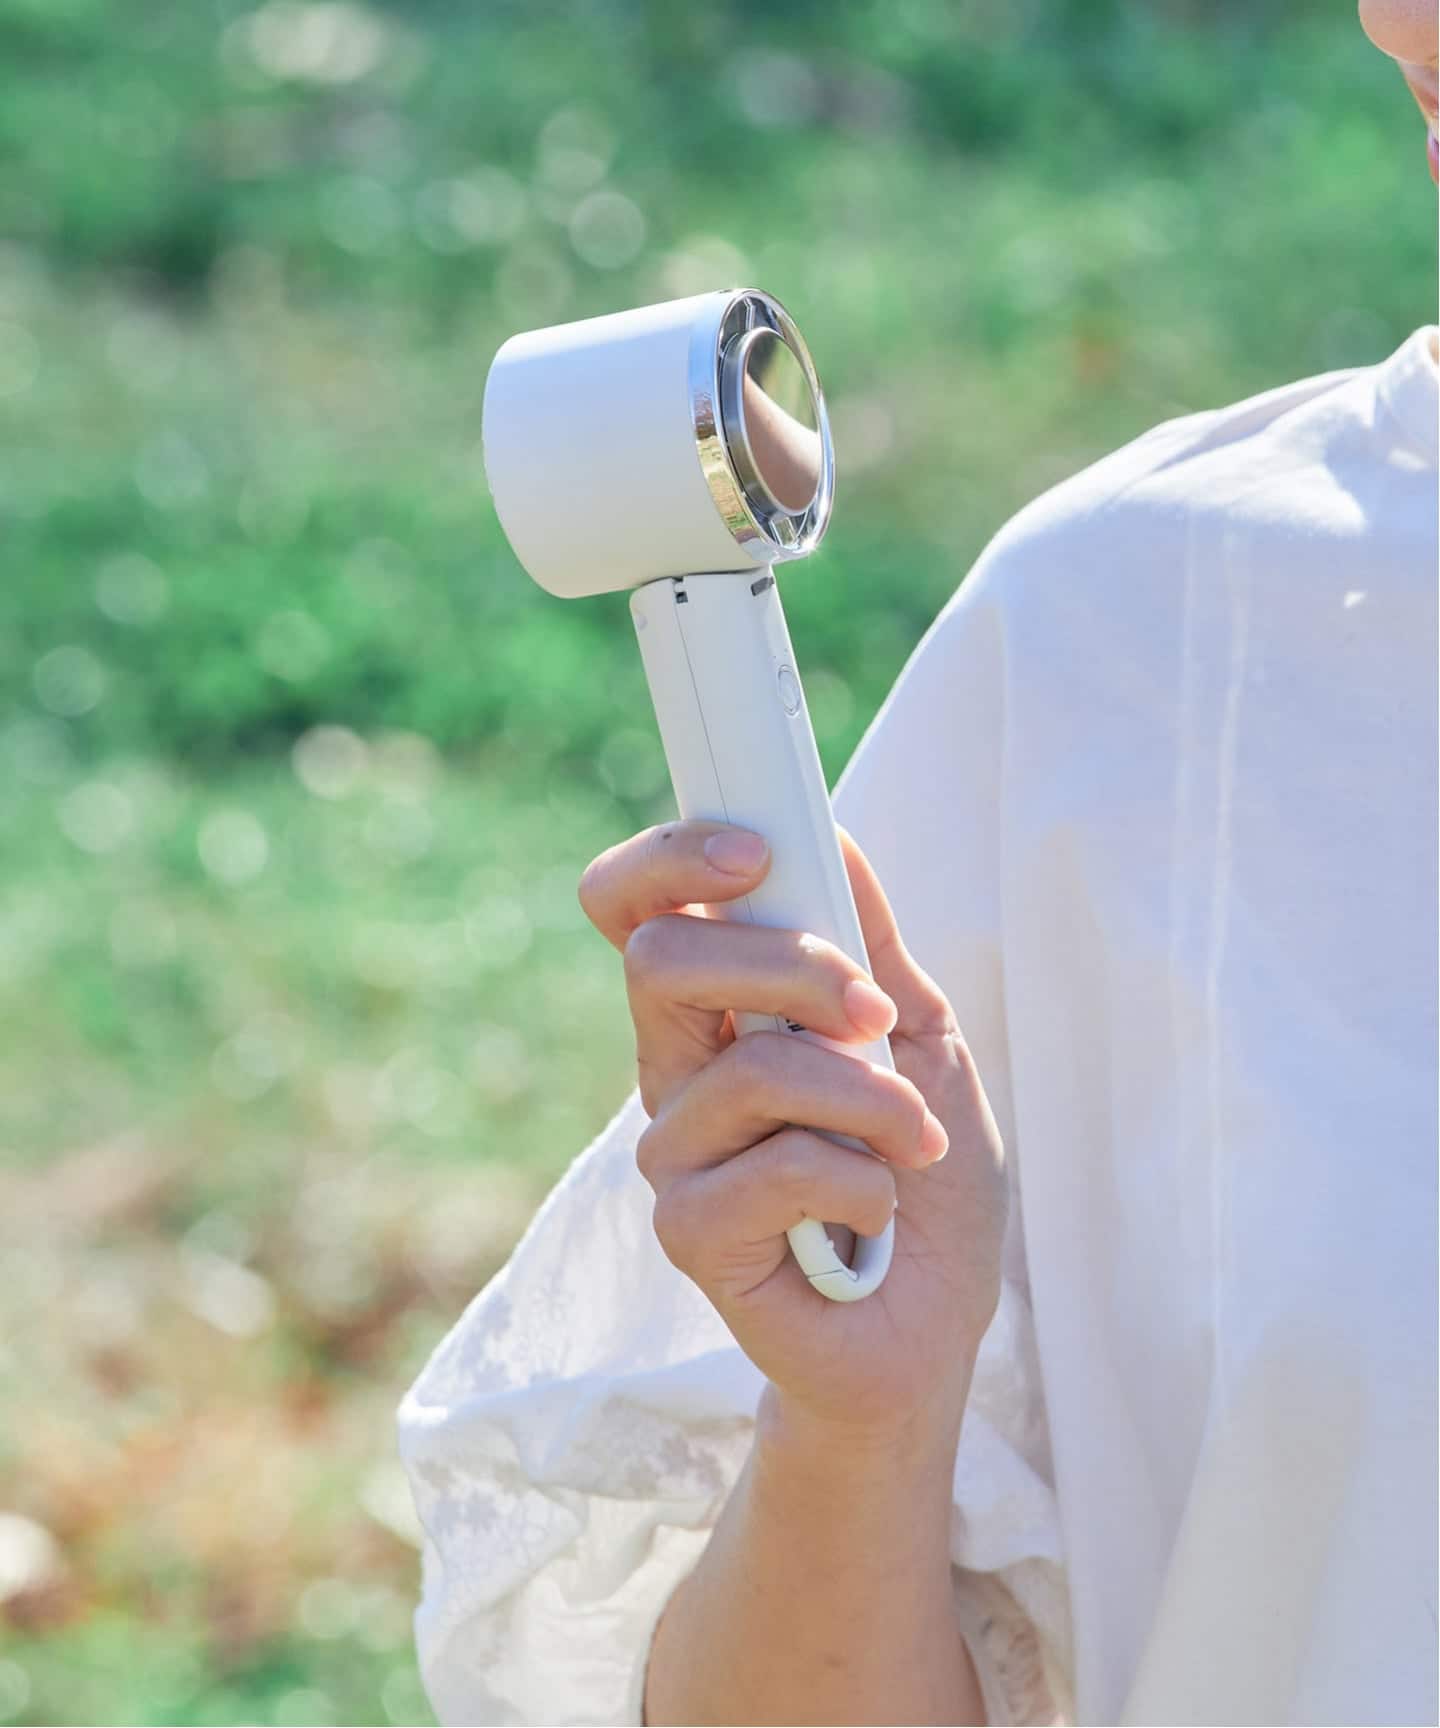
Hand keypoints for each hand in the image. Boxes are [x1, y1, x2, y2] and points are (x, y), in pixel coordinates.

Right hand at [578, 820, 1007, 1446]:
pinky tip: (873, 1218)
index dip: (670, 858)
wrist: (933, 1324)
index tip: (755, 851)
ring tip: (914, 1144)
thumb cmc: (921, 1177)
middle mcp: (676, 1072)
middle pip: (662, 959)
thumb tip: (830, 830)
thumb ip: (870, 942)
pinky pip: (773, 1169)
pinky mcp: (691, 1236)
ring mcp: (675, 1155)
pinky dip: (859, 1184)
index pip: (634, 907)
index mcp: (716, 1010)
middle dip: (795, 967)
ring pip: (749, 1069)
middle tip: (877, 1018)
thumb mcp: (919, 1035)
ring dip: (869, 1100)